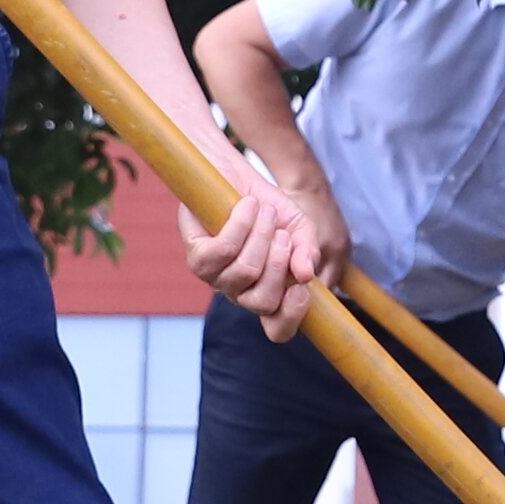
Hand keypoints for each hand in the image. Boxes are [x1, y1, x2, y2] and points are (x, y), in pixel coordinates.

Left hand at [179, 169, 321, 333]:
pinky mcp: (196, 256)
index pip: (278, 328)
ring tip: (264, 211)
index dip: (291, 317)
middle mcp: (240, 292)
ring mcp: (216, 278)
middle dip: (278, 263)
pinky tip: (247, 207)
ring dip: (260, 236)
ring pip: (243, 273)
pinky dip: (240, 225)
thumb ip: (307, 251)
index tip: (301, 288)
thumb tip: (306, 274)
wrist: (235, 175)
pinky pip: (222, 252)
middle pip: (262, 302)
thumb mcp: (299, 226)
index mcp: (269, 292)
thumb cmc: (268, 206)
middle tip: (282, 233)